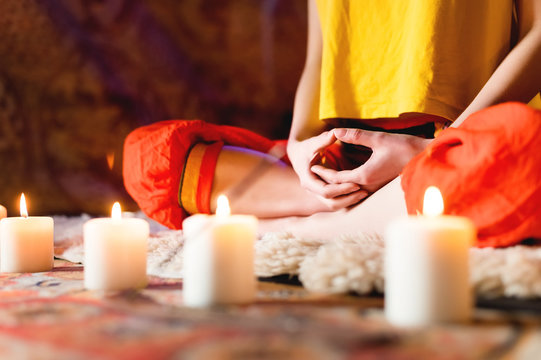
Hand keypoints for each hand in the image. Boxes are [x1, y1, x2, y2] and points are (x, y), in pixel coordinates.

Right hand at [287, 131, 367, 209]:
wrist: (298, 155)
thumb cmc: (306, 147)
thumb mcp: (313, 142)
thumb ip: (324, 139)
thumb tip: (335, 133)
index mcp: (308, 180)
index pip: (326, 191)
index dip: (341, 189)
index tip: (356, 183)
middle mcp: (312, 190)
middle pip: (331, 202)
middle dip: (348, 198)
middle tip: (364, 191)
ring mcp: (317, 194)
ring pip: (335, 205)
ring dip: (349, 201)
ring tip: (365, 194)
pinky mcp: (324, 194)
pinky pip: (336, 201)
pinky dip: (348, 199)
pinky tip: (360, 194)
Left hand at [311, 128, 430, 192]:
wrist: (424, 157)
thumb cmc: (403, 147)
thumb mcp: (378, 138)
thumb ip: (356, 135)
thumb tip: (336, 131)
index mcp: (364, 176)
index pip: (336, 179)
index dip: (323, 172)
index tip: (312, 166)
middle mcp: (368, 185)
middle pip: (340, 187)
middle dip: (326, 180)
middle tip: (313, 172)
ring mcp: (374, 188)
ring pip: (349, 190)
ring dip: (336, 184)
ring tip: (325, 175)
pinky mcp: (379, 186)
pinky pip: (358, 188)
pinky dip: (347, 184)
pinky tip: (344, 176)